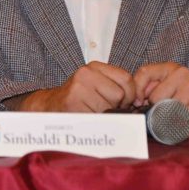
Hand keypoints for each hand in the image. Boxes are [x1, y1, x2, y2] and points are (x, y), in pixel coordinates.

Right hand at [17, 62, 136, 112]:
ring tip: (92, 111)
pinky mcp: (73, 104)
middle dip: (116, 105)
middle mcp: (84, 74)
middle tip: (102, 107)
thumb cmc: (77, 99)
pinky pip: (99, 117)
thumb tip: (139, 101)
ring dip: (106, 114)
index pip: (126, 79)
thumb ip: (115, 86)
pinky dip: (98, 122)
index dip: (129, 94)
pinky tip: (87, 118)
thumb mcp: (95, 85)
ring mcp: (78, 89)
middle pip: (120, 94)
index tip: (121, 101)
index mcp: (93, 67)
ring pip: (111, 107)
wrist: (50, 107)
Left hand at [133, 62, 188, 131]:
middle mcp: (181, 73)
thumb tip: (135, 102)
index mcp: (169, 68)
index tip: (139, 104)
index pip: (144, 72)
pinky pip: (183, 119)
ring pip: (168, 109)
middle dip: (159, 110)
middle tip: (171, 112)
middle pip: (155, 96)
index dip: (137, 90)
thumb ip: (151, 91)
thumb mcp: (168, 90)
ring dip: (173, 119)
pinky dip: (184, 126)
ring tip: (182, 116)